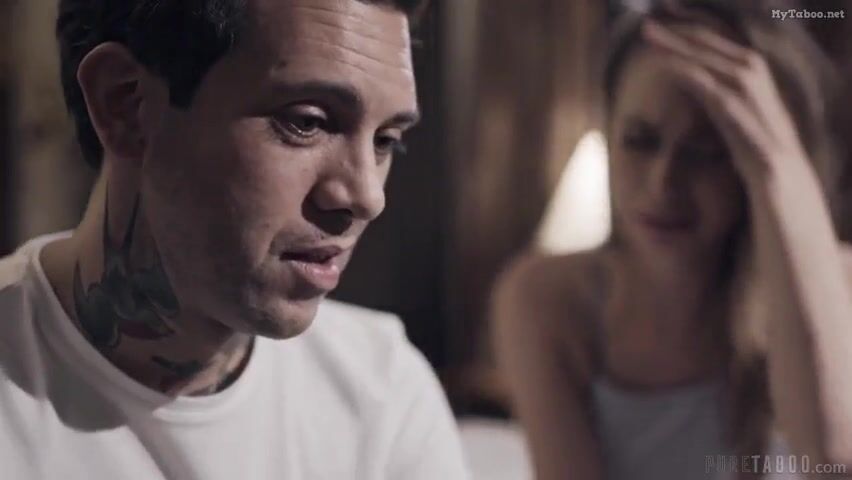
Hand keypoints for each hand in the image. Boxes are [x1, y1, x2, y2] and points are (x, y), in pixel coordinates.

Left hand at [640, 19, 813, 189]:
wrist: (777, 171)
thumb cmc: (752, 140)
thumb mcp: (733, 104)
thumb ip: (714, 85)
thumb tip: (683, 73)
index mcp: (753, 63)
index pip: (719, 30)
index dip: (692, 18)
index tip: (666, 10)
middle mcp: (751, 66)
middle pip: (706, 38)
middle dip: (675, 28)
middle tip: (646, 23)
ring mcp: (744, 83)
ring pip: (701, 54)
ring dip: (672, 42)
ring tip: (647, 33)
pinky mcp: (732, 104)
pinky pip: (700, 79)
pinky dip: (679, 67)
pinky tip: (660, 63)